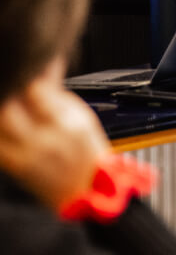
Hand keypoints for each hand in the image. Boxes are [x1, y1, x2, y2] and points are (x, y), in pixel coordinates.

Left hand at [0, 65, 109, 209]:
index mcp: (67, 122)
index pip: (36, 89)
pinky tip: (3, 122)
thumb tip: (45, 64)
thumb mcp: (81, 118)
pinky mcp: (15, 166)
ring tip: (3, 96)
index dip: (23, 73)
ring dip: (0, 108)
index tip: (20, 64)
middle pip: (8, 107)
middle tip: (4, 80)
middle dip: (4, 90)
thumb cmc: (87, 152)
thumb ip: (57, 93)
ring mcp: (27, 154)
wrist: (88, 190)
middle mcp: (45, 138)